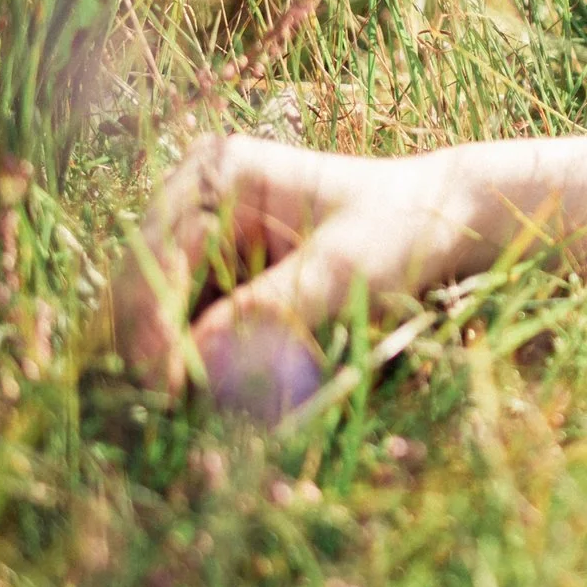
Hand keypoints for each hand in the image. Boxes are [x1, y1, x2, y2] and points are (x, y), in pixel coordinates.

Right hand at [110, 131, 586, 405]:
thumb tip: (201, 355)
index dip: (149, 322)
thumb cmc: (401, 230)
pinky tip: (205, 396)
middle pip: (139, 283)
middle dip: (147, 346)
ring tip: (184, 413)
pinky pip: (188, 323)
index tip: (162, 384)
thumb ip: (272, 309)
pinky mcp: (219, 273)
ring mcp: (203, 236)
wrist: (447, 222)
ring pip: (156, 310)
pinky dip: (193, 359)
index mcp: (216, 173)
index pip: (156, 255)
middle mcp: (195, 197)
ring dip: (166, 359)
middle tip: (165, 411)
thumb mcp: (342, 269)